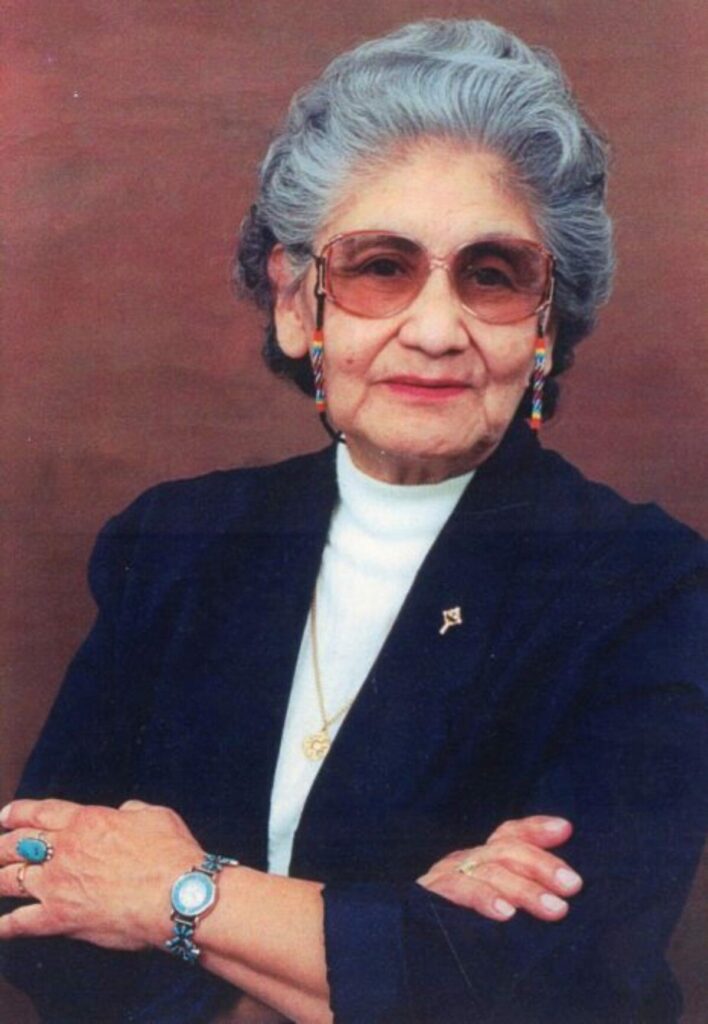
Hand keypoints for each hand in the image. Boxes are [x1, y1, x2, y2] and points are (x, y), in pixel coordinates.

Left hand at [0, 798, 201, 947]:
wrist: (175, 894)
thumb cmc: (171, 853)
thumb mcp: (154, 815)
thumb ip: (131, 810)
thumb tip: (123, 812)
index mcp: (86, 820)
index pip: (40, 813)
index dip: (18, 813)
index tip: (6, 816)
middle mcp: (64, 849)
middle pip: (17, 844)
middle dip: (1, 846)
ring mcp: (57, 885)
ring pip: (11, 880)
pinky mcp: (60, 918)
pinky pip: (20, 923)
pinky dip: (4, 927)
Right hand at [417, 815, 581, 922]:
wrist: (399, 940)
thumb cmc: (455, 927)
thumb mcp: (490, 902)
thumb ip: (517, 892)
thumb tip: (562, 894)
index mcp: (479, 861)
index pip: (508, 836)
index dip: (535, 829)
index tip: (565, 829)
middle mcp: (464, 862)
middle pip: (505, 851)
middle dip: (542, 865)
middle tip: (573, 885)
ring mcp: (447, 877)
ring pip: (489, 871)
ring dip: (525, 889)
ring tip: (554, 909)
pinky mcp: (430, 897)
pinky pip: (458, 891)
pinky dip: (483, 899)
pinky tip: (505, 914)